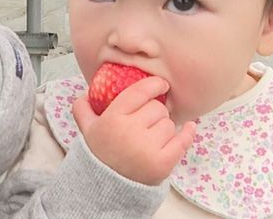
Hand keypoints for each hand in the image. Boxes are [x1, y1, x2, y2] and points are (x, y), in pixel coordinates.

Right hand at [71, 76, 196, 185]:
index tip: (161, 84)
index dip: (153, 84)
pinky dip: (187, 133)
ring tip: (153, 137)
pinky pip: (182, 140)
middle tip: (148, 122)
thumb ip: (83, 110)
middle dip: (155, 112)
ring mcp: (148, 148)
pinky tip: (189, 127)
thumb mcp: (87, 130)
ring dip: (164, 127)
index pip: (139, 92)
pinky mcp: (163, 163)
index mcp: (112, 118)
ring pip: (169, 123)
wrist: (107, 189)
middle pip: (157, 108)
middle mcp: (130, 131)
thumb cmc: (101, 155)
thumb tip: (85, 94)